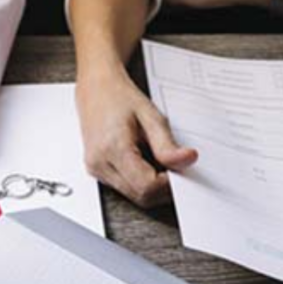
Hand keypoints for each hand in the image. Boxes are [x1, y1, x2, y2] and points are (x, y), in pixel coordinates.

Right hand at [76, 69, 196, 207]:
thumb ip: (168, 144)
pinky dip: (141, 181)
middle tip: (175, 167)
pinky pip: (124, 187)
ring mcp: (96, 169)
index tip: (181, 170)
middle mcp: (100, 163)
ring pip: (133, 196)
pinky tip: (147, 163)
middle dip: (163, 188)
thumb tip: (186, 161)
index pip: (147, 187)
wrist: (96, 87)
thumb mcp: (151, 116)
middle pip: (140, 196)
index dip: (169, 184)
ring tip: (160, 161)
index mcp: (113, 148)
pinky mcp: (96, 170)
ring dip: (152, 186)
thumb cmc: (119, 96)